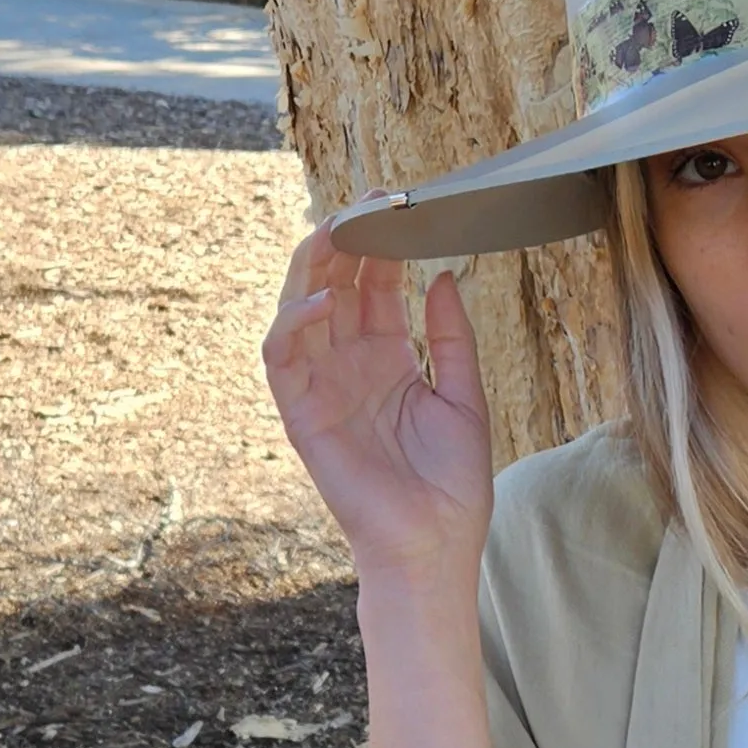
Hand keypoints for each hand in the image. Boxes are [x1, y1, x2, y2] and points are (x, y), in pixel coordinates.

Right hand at [261, 209, 492, 581]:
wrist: (434, 545)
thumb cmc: (452, 485)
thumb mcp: (465, 398)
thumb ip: (452, 338)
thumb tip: (444, 275)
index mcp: (387, 358)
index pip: (375, 283)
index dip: (383, 243)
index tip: (402, 205)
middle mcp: (348, 364)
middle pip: (334, 282)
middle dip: (347, 238)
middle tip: (372, 202)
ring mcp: (321, 386)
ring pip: (300, 304)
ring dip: (315, 263)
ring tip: (340, 228)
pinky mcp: (300, 413)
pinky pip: (281, 355)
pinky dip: (296, 320)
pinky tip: (328, 298)